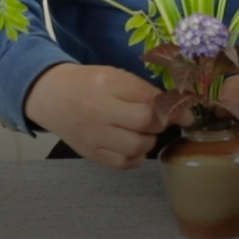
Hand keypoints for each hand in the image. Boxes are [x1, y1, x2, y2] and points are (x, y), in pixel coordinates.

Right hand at [25, 63, 168, 169]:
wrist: (51, 96)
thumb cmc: (88, 83)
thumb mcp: (114, 76)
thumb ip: (143, 91)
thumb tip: (178, 109)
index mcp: (108, 84)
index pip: (148, 100)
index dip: (172, 110)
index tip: (187, 114)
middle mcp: (100, 111)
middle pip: (144, 124)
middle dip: (159, 124)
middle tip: (158, 120)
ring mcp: (94, 135)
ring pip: (136, 147)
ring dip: (149, 141)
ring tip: (142, 132)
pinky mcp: (90, 153)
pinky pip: (124, 163)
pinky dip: (136, 157)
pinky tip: (133, 146)